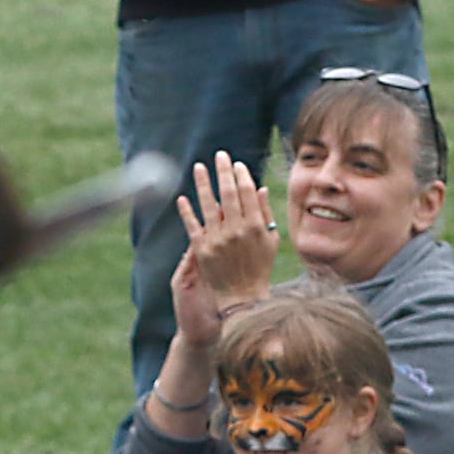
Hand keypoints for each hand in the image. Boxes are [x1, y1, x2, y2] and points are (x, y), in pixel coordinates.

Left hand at [169, 152, 278, 347]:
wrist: (243, 298)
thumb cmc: (260, 268)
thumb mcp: (270, 241)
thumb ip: (265, 214)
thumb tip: (259, 188)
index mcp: (255, 227)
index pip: (247, 193)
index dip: (241, 176)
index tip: (236, 165)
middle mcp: (236, 231)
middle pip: (229, 194)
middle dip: (224, 172)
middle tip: (220, 155)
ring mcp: (217, 240)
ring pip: (209, 206)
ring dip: (203, 184)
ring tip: (199, 167)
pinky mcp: (202, 250)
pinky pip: (192, 226)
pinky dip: (187, 212)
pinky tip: (182, 198)